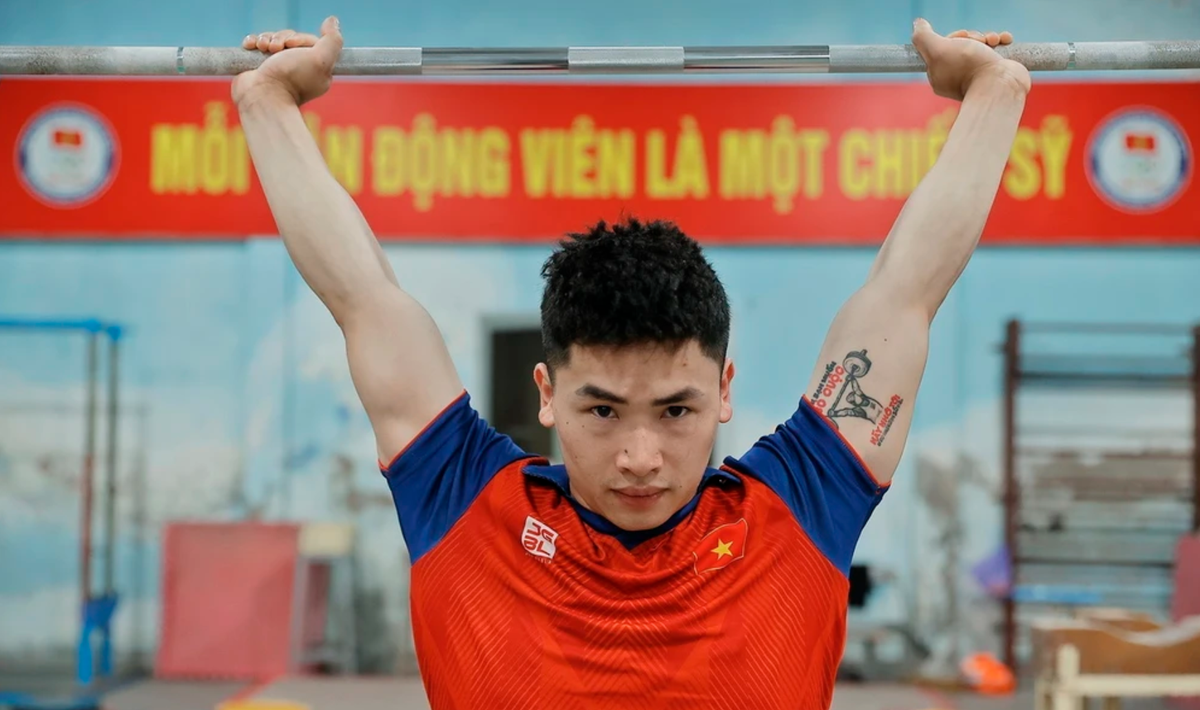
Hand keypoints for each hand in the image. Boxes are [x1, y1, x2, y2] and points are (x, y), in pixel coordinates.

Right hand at [231, 16, 342, 106]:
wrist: (262, 96)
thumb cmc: (292, 78)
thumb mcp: (321, 59)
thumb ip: (332, 41)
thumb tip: (333, 21)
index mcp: (315, 69)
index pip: (309, 42)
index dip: (300, 38)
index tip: (293, 44)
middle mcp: (297, 69)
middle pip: (290, 39)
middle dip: (281, 38)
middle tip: (276, 48)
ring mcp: (277, 68)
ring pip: (272, 40)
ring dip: (266, 38)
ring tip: (263, 48)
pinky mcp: (259, 67)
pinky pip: (257, 45)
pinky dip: (253, 42)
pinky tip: (251, 46)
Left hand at [912, 19, 1030, 100]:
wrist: (1000, 84)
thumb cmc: (968, 67)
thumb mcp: (937, 49)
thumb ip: (923, 37)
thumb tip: (918, 24)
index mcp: (940, 75)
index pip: (942, 48)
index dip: (952, 37)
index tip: (960, 36)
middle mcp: (957, 77)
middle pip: (962, 45)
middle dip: (972, 36)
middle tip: (978, 41)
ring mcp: (978, 75)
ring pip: (981, 46)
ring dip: (988, 37)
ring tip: (993, 40)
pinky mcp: (995, 73)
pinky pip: (996, 51)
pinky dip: (1001, 42)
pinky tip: (1004, 40)